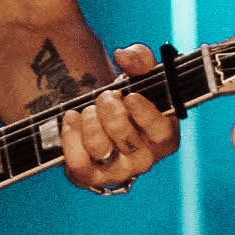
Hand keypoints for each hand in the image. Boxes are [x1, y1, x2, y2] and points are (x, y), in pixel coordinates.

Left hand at [60, 43, 178, 192]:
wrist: (94, 112)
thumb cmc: (125, 95)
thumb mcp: (137, 72)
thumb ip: (139, 58)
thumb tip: (124, 56)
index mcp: (163, 135)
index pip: (162, 134)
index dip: (146, 116)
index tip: (130, 96)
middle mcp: (143, 159)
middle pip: (127, 139)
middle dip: (112, 112)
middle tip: (105, 96)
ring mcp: (116, 171)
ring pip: (101, 150)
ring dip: (90, 122)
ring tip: (88, 109)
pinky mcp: (88, 177)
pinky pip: (78, 165)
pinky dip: (71, 138)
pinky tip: (71, 119)